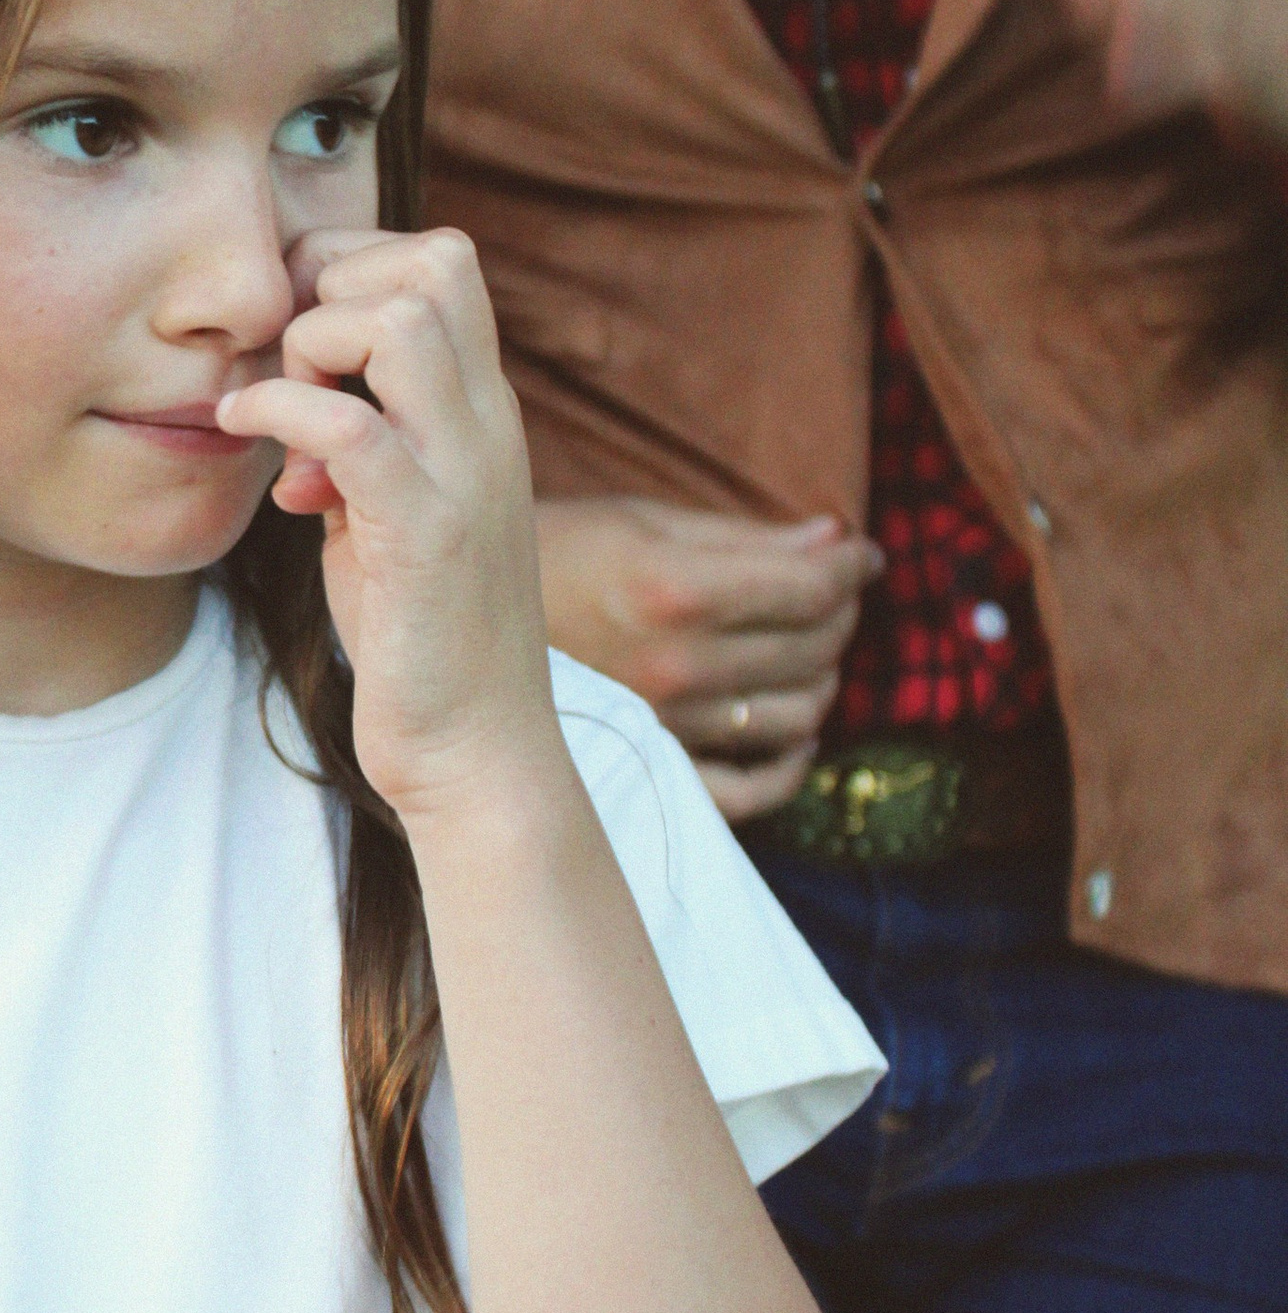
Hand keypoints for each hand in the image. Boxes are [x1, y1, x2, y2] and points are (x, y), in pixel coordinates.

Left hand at [215, 226, 561, 825]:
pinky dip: (280, 412)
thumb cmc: (423, 634)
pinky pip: (350, 427)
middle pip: (436, 261)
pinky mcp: (426, 535)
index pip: (445, 259)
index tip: (296, 340)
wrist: (477, 751)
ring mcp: (463, 475)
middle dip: (335, 282)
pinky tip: (241, 437)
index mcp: (483, 411)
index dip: (353, 267)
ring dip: (313, 344)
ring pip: (402, 321)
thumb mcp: (390, 510)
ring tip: (273, 408)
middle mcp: (488, 425)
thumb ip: (361, 443)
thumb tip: (288, 397)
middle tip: (284, 361)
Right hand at [534, 497, 878, 821]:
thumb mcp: (638, 522)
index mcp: (672, 590)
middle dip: (840, 611)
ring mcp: (667, 728)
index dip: (853, 565)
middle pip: (814, 646)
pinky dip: (790, 765)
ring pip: (799, 712)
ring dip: (823, 675)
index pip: (811, 586)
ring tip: (808, 649)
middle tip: (831, 591)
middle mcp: (676, 666)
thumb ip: (742, 537)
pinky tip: (795, 732)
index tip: (863, 554)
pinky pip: (752, 789)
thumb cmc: (546, 557)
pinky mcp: (653, 770)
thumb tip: (836, 539)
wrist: (448, 625)